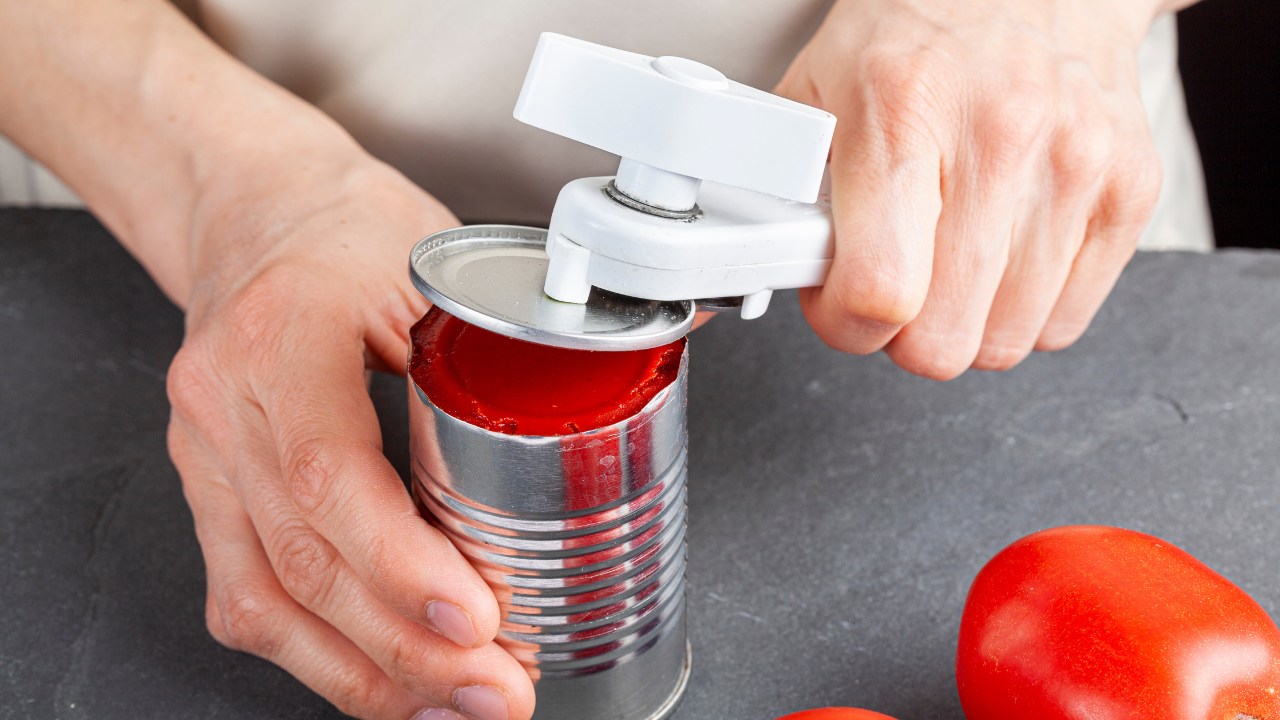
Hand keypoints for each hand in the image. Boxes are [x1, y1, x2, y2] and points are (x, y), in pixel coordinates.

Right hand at [166, 147, 535, 719]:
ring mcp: (205, 456)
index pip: (327, 474)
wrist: (253, 209)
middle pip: (304, 561)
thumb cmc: (345, 225)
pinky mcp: (210, 491)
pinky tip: (384, 682)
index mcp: (281, 332)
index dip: (403, 564)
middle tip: (499, 689)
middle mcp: (225, 405)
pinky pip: (244, 595)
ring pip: (265, 599)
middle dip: (408, 648)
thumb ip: (513, 329)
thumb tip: (639, 360)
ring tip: (454, 707)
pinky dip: (316, 655)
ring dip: (364, 674)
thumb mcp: (431, 256)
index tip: (479, 622)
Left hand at [776, 0, 1179, 377]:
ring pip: (1005, 343)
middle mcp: (1000, 137)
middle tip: (895, 282)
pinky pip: (1063, 323)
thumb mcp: (819, 87)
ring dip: (965, 322)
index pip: (880, 289)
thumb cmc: (918, 30)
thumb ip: (790, 185)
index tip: (840, 302)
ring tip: (947, 260)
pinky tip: (1000, 256)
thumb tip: (769, 266)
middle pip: (945, 340)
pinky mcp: (1130, 191)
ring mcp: (1076, 166)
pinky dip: (1023, 311)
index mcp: (904, 110)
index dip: (846, 322)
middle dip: (904, 333)